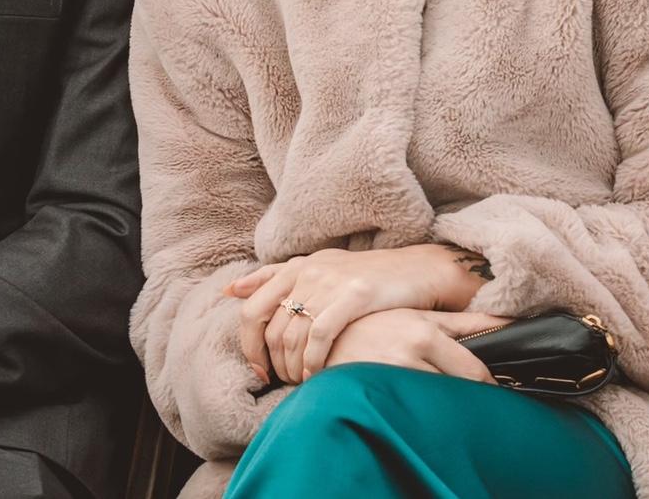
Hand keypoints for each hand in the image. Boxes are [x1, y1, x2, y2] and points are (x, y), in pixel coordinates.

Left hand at [226, 244, 492, 385]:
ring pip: (293, 334)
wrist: (417, 270)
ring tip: (301, 381)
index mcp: (297, 266)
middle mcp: (308, 271)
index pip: (252, 309)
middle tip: (281, 381)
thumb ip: (275, 279)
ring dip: (292, 366)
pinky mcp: (354, 294)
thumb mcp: (319, 270)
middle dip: (270, 361)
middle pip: (268, 326)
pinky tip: (317, 374)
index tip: (259, 369)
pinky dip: (313, 360)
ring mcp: (330, 281)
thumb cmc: (366, 278)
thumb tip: (231, 291)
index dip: (248, 344)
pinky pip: (320, 334)